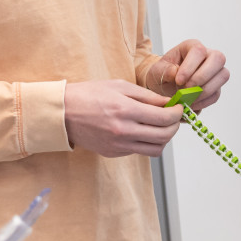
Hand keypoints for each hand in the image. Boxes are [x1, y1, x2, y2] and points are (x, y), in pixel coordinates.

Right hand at [65, 78, 182, 156]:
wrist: (62, 113)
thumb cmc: (88, 95)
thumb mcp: (119, 86)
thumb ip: (146, 96)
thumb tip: (167, 103)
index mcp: (126, 111)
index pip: (164, 118)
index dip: (177, 114)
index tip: (179, 108)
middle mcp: (123, 131)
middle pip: (164, 136)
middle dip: (174, 127)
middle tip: (173, 117)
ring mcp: (118, 145)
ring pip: (155, 149)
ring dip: (163, 138)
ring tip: (159, 126)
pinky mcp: (113, 153)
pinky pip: (139, 151)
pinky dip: (146, 142)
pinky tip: (141, 130)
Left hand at [146, 39, 229, 109]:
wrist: (164, 87)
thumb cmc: (163, 74)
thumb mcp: (157, 70)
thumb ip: (164, 70)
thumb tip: (175, 72)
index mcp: (191, 47)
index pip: (199, 50)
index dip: (190, 66)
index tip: (179, 81)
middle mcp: (207, 56)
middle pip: (218, 58)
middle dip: (202, 76)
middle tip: (187, 89)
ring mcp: (215, 71)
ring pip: (223, 75)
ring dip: (205, 90)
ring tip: (188, 98)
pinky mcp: (216, 86)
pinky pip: (216, 93)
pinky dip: (204, 101)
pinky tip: (191, 103)